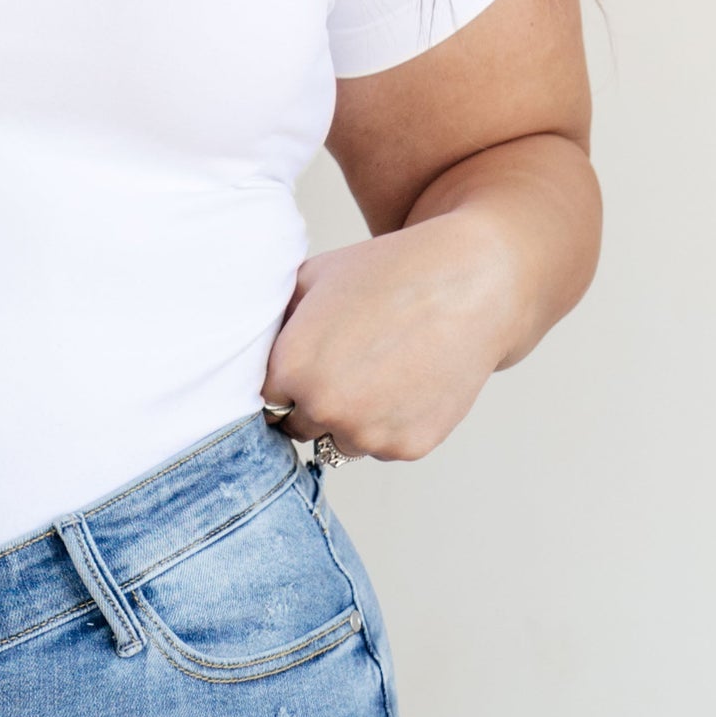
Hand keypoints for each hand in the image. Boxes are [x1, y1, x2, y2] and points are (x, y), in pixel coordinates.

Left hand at [263, 210, 521, 462]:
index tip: (308, 361)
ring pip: (340, 440)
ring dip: (352, 417)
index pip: (265, 399)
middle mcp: (326, 408)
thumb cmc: (390, 269)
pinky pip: (382, 446)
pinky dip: (392, 422)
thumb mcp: (314, 276)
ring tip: (384, 367)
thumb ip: (273, 321)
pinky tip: (412, 380)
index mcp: (292, 368)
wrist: (474, 279)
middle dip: (314, 401)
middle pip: (298, 426)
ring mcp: (368, 433)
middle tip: (350, 362)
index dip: (286, 380)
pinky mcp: (406, 447)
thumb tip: (240, 354)